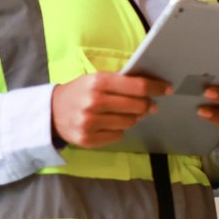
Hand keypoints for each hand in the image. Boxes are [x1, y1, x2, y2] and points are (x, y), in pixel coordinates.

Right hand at [51, 73, 169, 148]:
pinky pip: (118, 136)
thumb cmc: (80, 92)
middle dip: (147, 105)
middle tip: (150, 105)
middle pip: (137, 106)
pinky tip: (110, 123)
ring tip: (125, 113)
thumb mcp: (96, 79)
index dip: (156, 87)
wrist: (51, 112)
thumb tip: (152, 92)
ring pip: (129, 123)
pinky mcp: (87, 140)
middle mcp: (94, 102)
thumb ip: (121, 83)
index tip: (168, 88)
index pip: (137, 86)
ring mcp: (90, 123)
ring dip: (133, 118)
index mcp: (98, 82)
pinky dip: (119, 130)